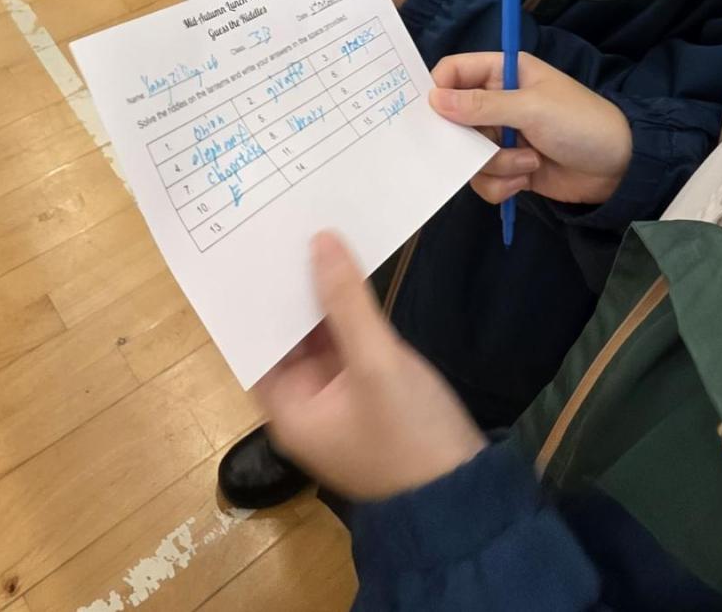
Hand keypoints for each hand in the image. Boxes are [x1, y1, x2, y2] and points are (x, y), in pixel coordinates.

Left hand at [255, 231, 486, 501]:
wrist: (467, 498)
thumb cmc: (410, 436)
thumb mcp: (376, 363)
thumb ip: (346, 302)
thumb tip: (319, 240)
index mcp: (289, 409)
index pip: (256, 343)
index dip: (255, 296)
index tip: (254, 245)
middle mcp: (305, 404)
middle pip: (287, 336)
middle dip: (289, 288)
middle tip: (283, 224)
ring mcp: (338, 398)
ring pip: (318, 335)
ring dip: (319, 295)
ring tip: (312, 232)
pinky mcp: (368, 392)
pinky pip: (346, 342)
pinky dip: (346, 311)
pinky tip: (349, 268)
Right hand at [430, 53, 632, 205]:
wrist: (620, 169)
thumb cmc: (579, 123)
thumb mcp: (531, 108)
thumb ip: (481, 105)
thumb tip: (434, 99)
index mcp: (503, 73)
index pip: (455, 71)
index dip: (440, 91)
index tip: (435, 116)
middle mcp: (498, 102)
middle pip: (454, 119)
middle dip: (469, 140)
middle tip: (484, 147)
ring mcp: (502, 137)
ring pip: (468, 155)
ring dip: (495, 164)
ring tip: (528, 162)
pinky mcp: (509, 168)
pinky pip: (484, 179)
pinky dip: (501, 184)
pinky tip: (527, 180)